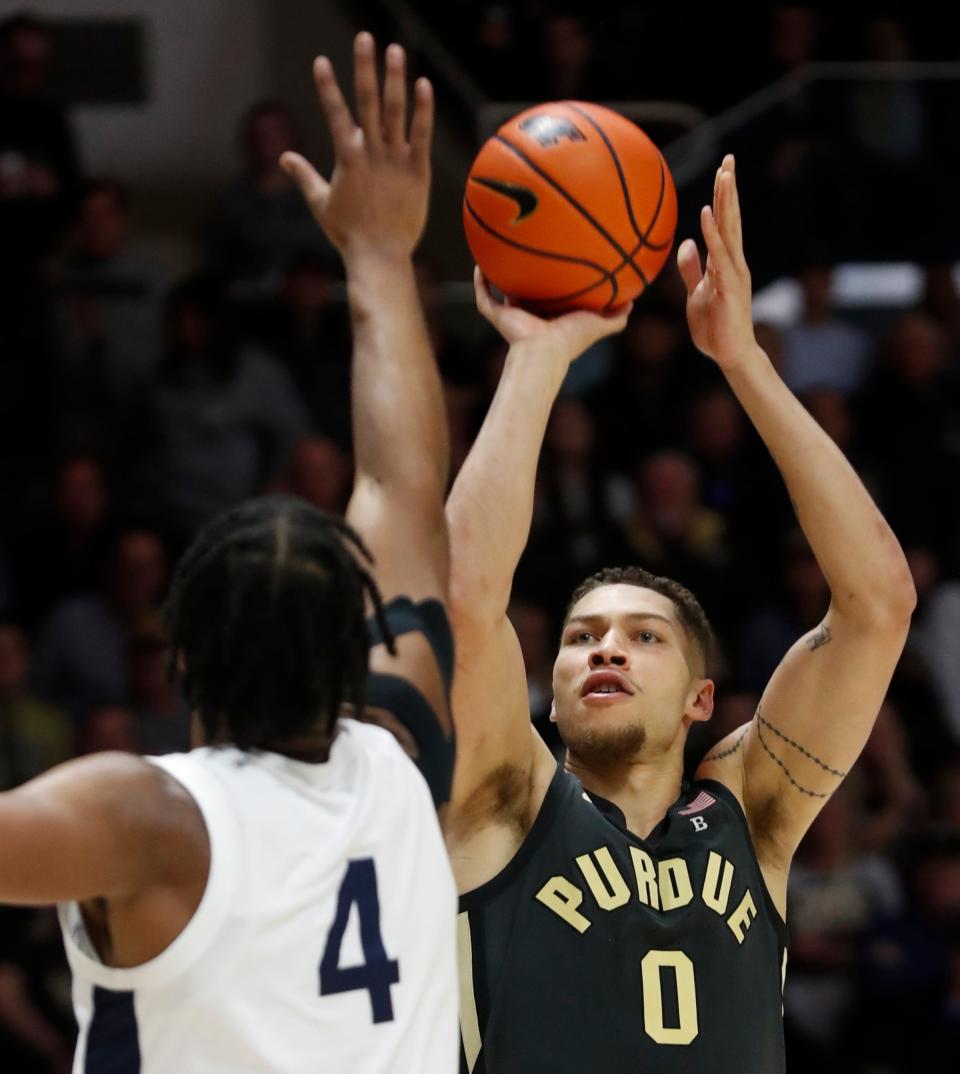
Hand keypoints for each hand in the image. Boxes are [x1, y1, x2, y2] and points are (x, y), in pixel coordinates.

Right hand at [280, 32, 432, 260]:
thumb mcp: (321, 203)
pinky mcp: (418, 172)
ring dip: (394, 79)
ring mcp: (396, 161)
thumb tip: (284, 157)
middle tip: (364, 38)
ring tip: (395, 49)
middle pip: (367, 103)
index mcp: (347, 159)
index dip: (327, 87)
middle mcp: (372, 154)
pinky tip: (423, 84)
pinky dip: (423, 110)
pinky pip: (422, 135)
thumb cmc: (349, 234)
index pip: (335, 115)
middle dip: (364, 69)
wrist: (380, 256)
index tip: (320, 61)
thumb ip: (304, 175)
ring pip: (395, 112)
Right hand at [474, 268, 629, 365]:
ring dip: (498, 275)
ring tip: (496, 252)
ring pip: (501, 293)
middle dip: (525, 277)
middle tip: (527, 253)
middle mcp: (530, 315)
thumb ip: (616, 317)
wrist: (545, 351)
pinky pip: (483, 296)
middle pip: (525, 293)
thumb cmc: (572, 339)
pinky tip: (480, 263)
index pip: (550, 298)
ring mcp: (511, 315)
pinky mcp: (497, 316)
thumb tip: (634, 302)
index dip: (552, 283)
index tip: (555, 264)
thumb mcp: (600, 324)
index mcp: (551, 317)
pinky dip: (480, 282)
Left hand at [677, 155, 759, 371]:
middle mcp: (734, 263)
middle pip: (731, 219)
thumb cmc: (715, 326)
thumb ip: (692, 269)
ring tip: (724, 176)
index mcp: (726, 263)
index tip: (724, 171)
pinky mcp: (729, 287)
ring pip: (730, 231)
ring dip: (726, 204)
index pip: (725, 224)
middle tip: (729, 160)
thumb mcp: (697, 292)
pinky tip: (706, 214)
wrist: (729, 354)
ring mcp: (734, 274)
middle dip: (729, 190)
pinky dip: (713, 234)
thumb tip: (686, 244)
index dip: (724, 198)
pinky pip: (720, 256)